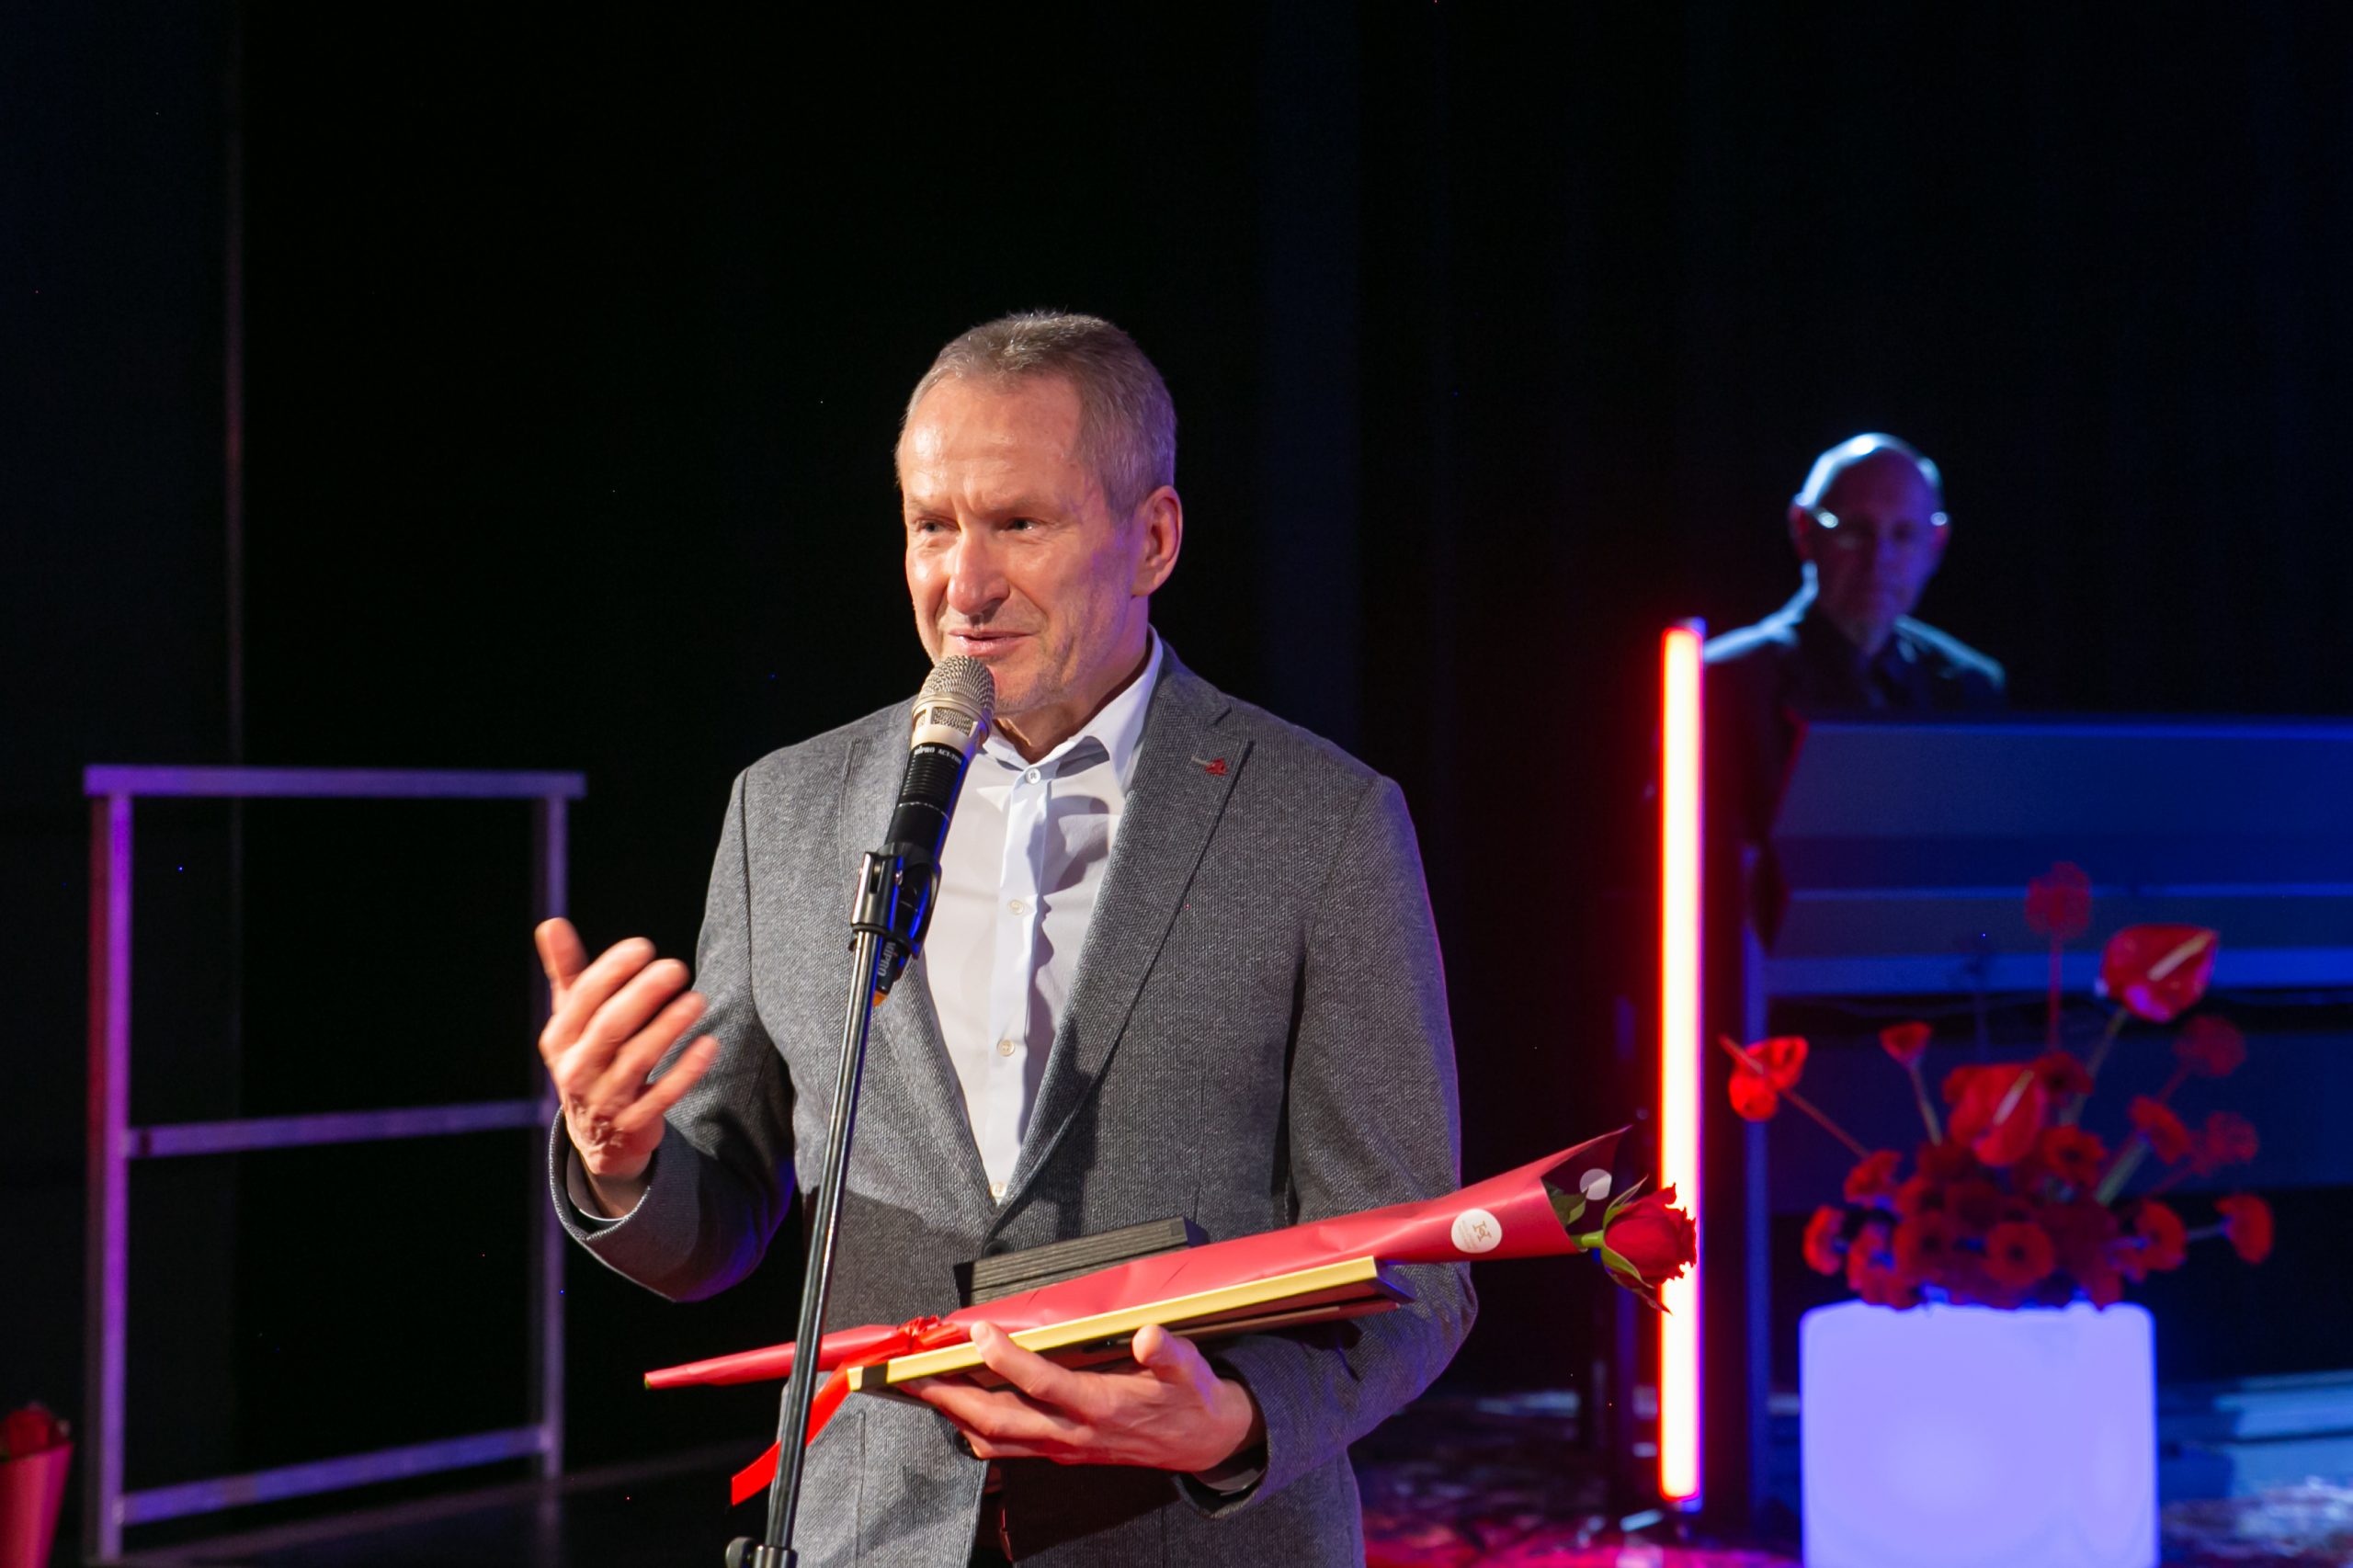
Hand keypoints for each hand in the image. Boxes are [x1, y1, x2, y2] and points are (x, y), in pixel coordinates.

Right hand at [534, 918, 719, 1213]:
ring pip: (637, 1060)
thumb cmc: (590, 1057)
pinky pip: (662, 1097)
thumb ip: (568, 973)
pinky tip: (709, 1044)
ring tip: (697, 1000)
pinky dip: (685, 1071)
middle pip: (610, 1027)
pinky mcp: (634, 1124)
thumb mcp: (572, 1020)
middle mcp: (576, 1070)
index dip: (612, 971)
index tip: (643, 947)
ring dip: (668, 1028)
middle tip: (676, 967)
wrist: (599, 1136)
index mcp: (559, 1039)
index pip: (583, 999)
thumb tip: (552, 923)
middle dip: (642, 995)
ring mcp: (604, 1100)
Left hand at [907, 1321, 1263, 1473]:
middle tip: (915, 1375)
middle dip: (952, 1397)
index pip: (1043, 1384)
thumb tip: (1147, 1336)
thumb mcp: (1191, 1370)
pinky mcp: (1060, 1449)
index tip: (980, 1333)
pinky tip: (960, 1406)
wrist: (1201, 1441)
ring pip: (995, 1440)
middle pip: (999, 1421)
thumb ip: (1169, 1352)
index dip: (1007, 1360)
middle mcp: (1074, 1432)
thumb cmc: (1190, 1399)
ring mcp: (1063, 1445)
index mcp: (1101, 1407)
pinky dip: (974, 1427)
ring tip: (924, 1389)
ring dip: (954, 1414)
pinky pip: (1006, 1446)